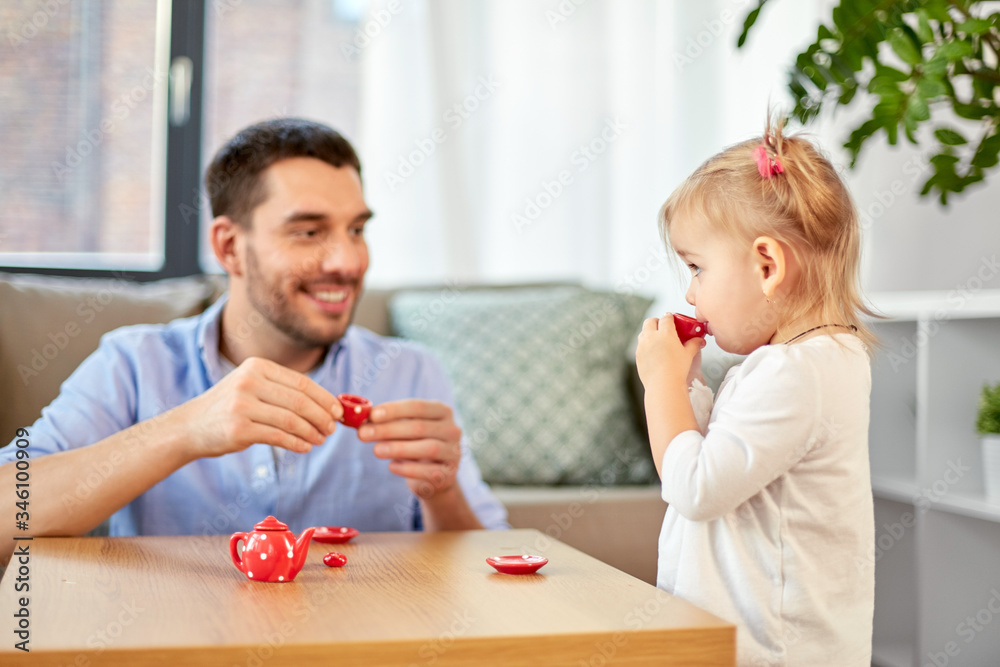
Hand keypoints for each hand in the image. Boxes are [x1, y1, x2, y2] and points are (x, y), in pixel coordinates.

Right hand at [172, 357, 342, 458]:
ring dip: (312, 432)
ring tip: (320, 440)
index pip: (301, 382)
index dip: (324, 398)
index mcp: (257, 367)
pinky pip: (278, 437)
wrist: (189, 427)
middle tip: (332, 429)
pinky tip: (305, 447)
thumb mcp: (251, 386)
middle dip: (321, 417)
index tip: (337, 411)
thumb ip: (282, 390)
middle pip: (300, 401)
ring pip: (291, 420)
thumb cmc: (229, 408)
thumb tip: (326, 404)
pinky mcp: (238, 429)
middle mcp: (249, 382)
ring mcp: (242, 405)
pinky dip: (296, 443)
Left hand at [357, 399, 461, 499]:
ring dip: (398, 448)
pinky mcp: (448, 474)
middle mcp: (452, 429)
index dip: (395, 410)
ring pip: (428, 448)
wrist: (434, 475)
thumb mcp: (403, 430)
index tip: (372, 415)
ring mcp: (453, 452)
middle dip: (388, 430)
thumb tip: (359, 421)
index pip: (418, 407)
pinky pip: (429, 471)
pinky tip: (391, 466)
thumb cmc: (414, 444)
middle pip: (419, 427)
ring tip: (376, 450)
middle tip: (363, 434)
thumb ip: (386, 423)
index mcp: (442, 412)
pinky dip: (408, 469)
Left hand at [636, 314, 705, 389]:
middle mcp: (652, 336)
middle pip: (650, 321)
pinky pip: (640, 345)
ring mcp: (642, 346)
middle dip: (656, 321)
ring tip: (657, 339)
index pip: (666, 318)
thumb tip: (700, 340)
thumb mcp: (689, 354)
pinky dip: (645, 344)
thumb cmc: (677, 369)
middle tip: (662, 326)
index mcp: (665, 333)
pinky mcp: (638, 355)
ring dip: (649, 332)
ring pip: (643, 332)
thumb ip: (694, 344)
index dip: (669, 317)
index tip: (671, 318)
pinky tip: (652, 352)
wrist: (663, 385)